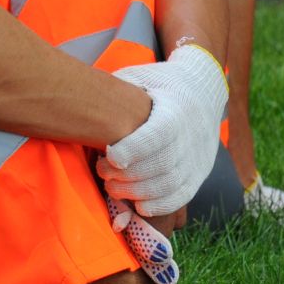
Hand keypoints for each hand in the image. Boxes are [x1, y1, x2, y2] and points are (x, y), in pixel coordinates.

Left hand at [97, 45, 227, 217]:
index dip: (134, 149)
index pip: (159, 134)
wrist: (201, 90)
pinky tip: (138, 204)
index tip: (111, 157)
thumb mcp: (139, 77)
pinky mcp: (199, 173)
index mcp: (175, 108)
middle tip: (102, 171)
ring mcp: (197, 157)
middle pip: (161, 164)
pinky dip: (159, 205)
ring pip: (169, 184)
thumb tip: (82, 98)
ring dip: (137, 191)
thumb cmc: (158, 84)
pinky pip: (180, 196)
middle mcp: (190, 135)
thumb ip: (116, 90)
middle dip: (128, 175)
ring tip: (112, 186)